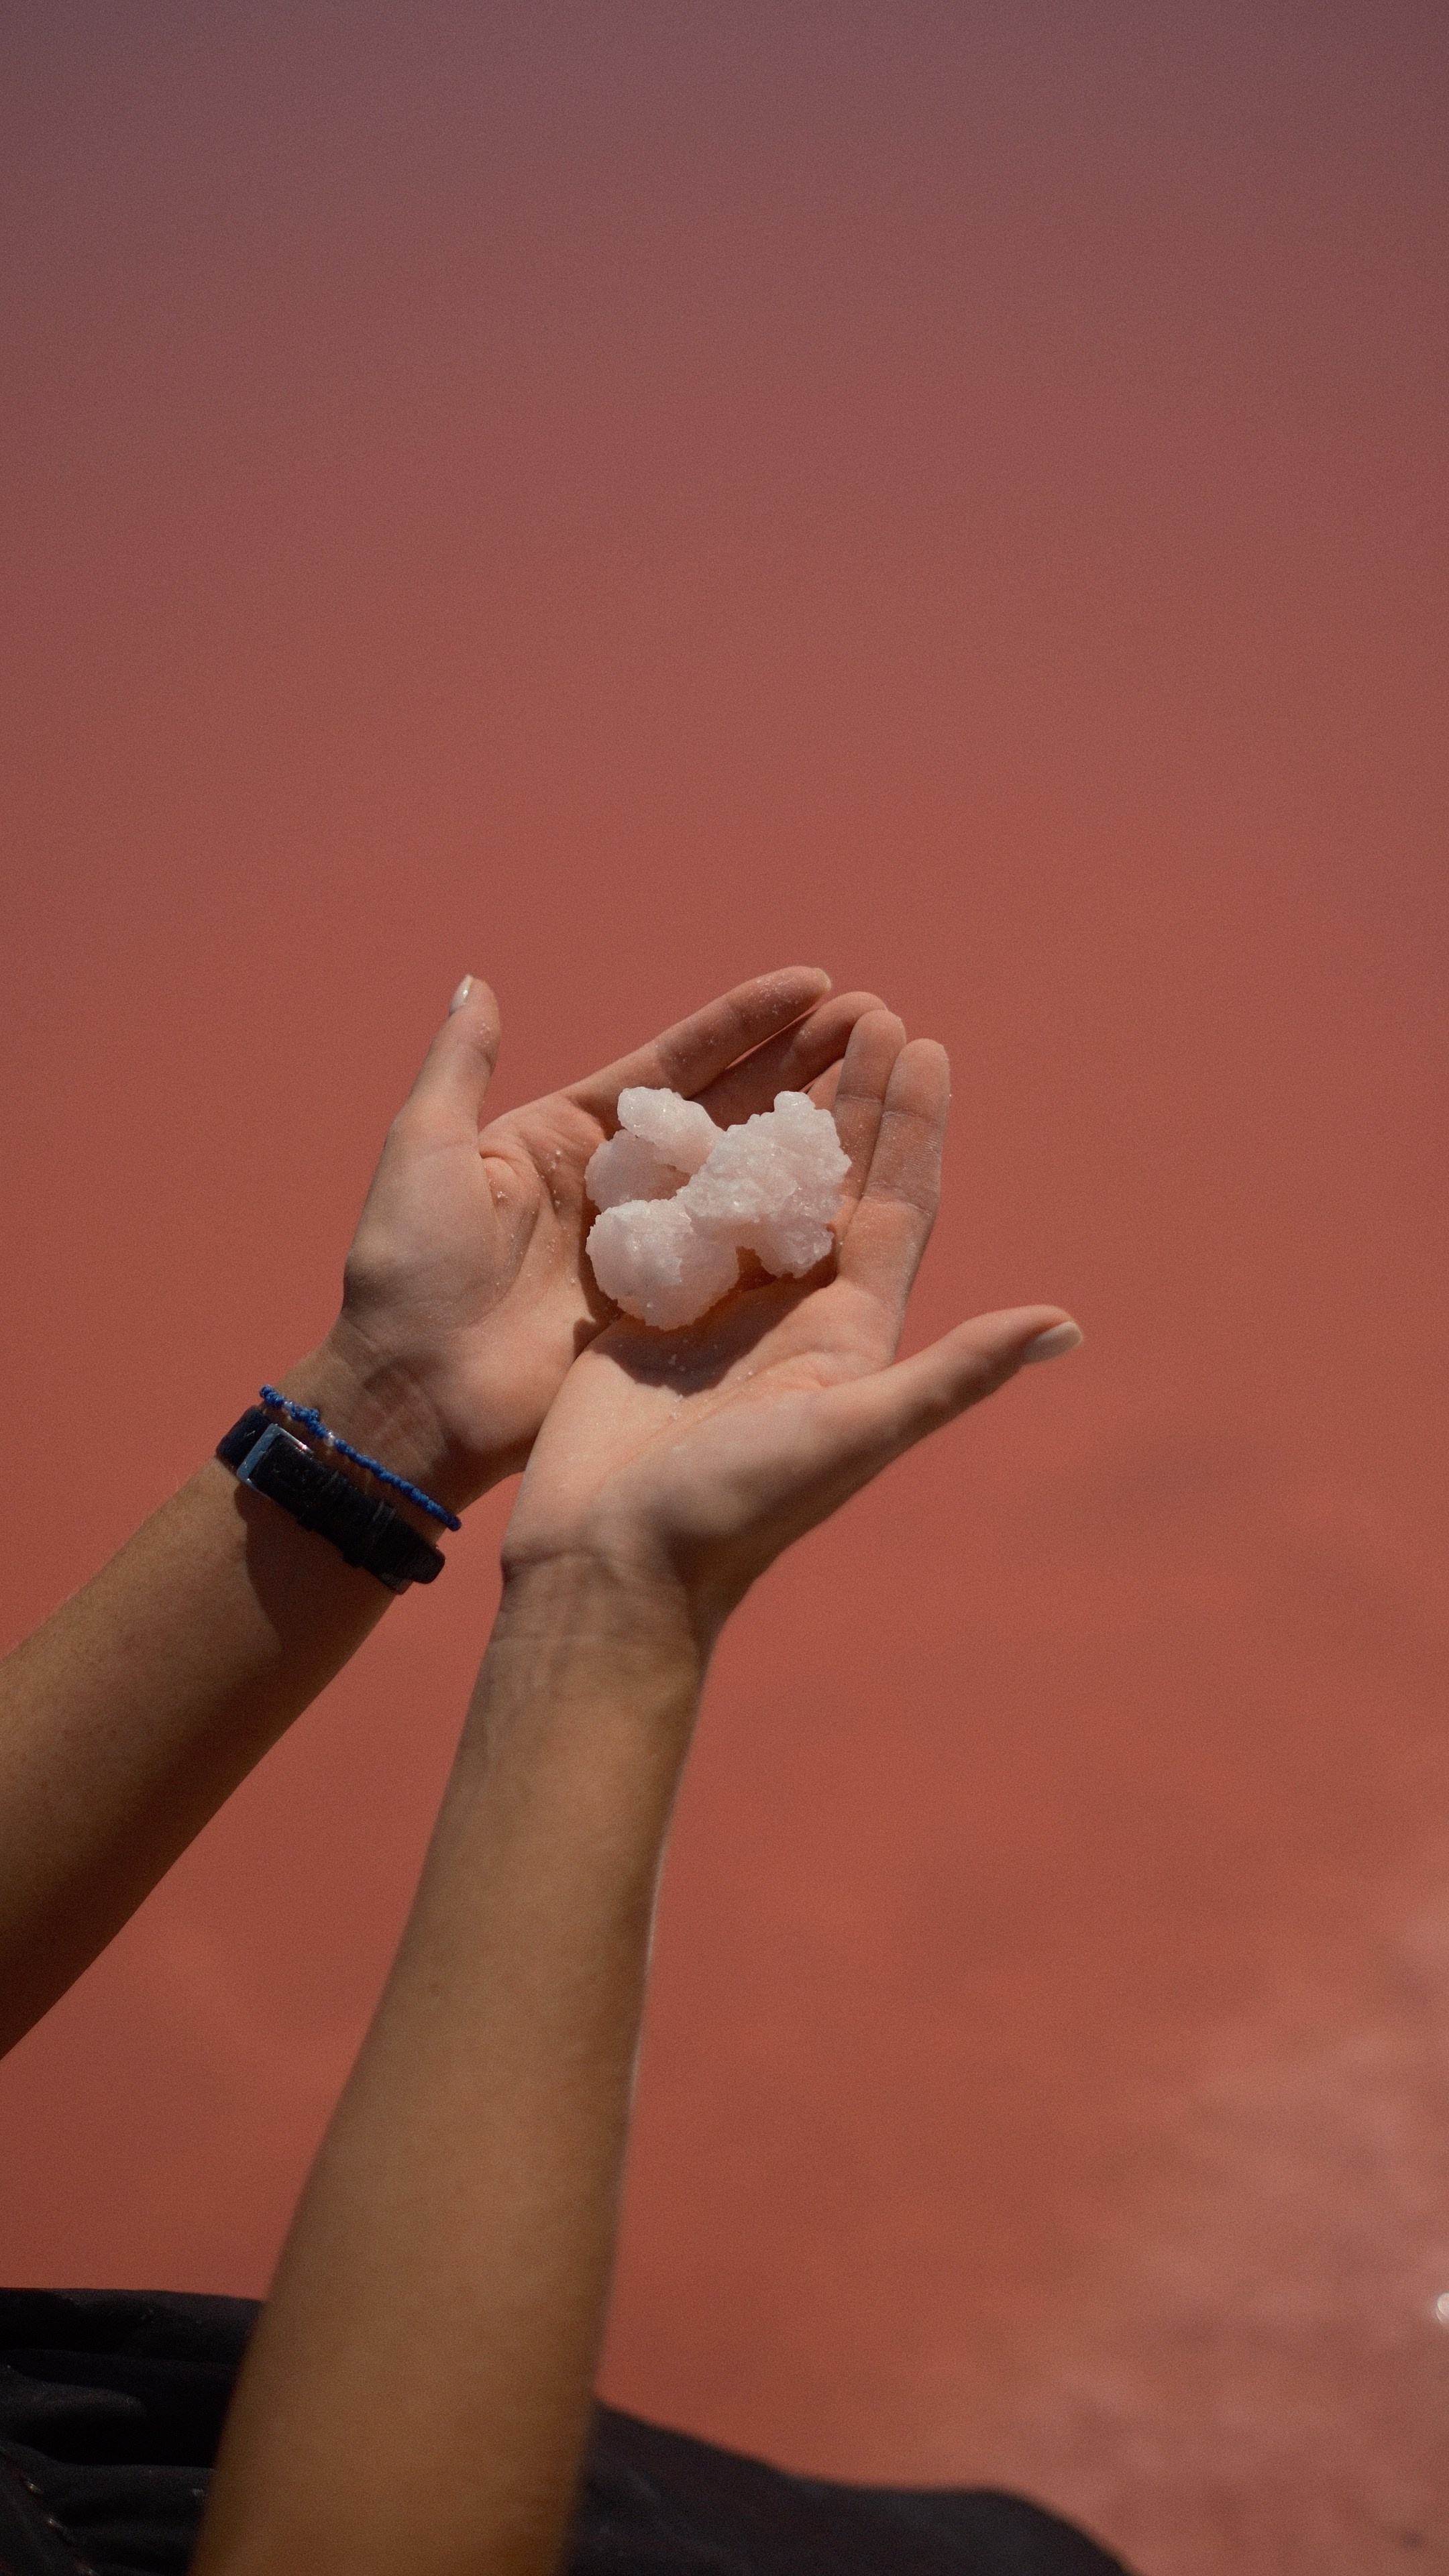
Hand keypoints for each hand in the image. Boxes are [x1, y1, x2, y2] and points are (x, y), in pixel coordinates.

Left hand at [289, 970, 884, 1512]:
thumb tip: (477, 982)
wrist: (411, 1395)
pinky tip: (857, 1188)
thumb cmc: (408, 1271)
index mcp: (574, 1136)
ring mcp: (657, 1250)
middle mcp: (627, 1186)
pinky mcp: (671, 1312)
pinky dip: (795, 1225)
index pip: (676, 1062)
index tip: (815, 981)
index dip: (746, 1023)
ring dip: (814, 1132)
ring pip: (749, 1178)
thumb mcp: (426, 1152)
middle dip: (803, 1063)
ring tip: (886, 1082)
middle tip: (876, 1019)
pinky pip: (743, 1260)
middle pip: (732, 1109)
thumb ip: (459, 1065)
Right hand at [501, 1009, 1080, 1642]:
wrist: (612, 1566)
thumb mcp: (852, 1433)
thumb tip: (1067, 1325)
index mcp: (852, 1335)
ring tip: (799, 1036)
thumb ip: (954, 1373)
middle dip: (860, 1100)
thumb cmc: (733, 1508)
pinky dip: (697, 1159)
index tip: (928, 1043)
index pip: (897, 1208)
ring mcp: (725, 1316)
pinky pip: (685, 1217)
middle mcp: (797, 1318)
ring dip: (784, 1116)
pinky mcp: (657, 1317)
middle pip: (838, 1185)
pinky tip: (697, 1103)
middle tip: (874, 1008)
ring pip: (764, 1192)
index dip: (918, 1129)